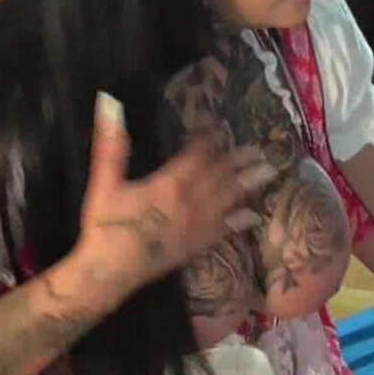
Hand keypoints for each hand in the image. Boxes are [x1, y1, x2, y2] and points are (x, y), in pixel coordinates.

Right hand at [75, 92, 272, 299]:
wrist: (110, 273)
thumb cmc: (105, 227)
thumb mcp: (103, 183)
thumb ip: (110, 144)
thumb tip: (109, 102)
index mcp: (170, 184)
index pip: (197, 154)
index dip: (209, 137)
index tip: (220, 125)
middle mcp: (191, 203)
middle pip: (220, 176)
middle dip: (239, 160)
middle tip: (261, 148)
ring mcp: (196, 227)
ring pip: (228, 201)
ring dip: (248, 185)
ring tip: (270, 173)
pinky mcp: (195, 247)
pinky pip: (223, 231)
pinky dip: (238, 222)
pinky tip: (252, 217)